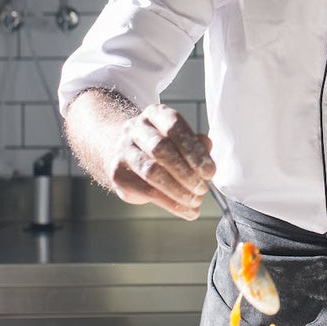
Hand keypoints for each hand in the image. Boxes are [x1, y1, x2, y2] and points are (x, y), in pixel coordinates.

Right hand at [109, 103, 215, 219]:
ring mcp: (123, 150)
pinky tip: (185, 210)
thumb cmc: (160, 146)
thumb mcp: (179, 140)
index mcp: (155, 114)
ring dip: (177, 190)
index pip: (174, 127)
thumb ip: (196, 144)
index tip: (209, 171)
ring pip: (151, 171)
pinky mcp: (117, 174)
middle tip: (202, 189)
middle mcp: (135, 128)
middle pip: (161, 149)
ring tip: (195, 201)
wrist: (125, 154)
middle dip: (186, 172)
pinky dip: (169, 203)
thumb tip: (207, 148)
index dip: (194, 150)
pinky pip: (145, 190)